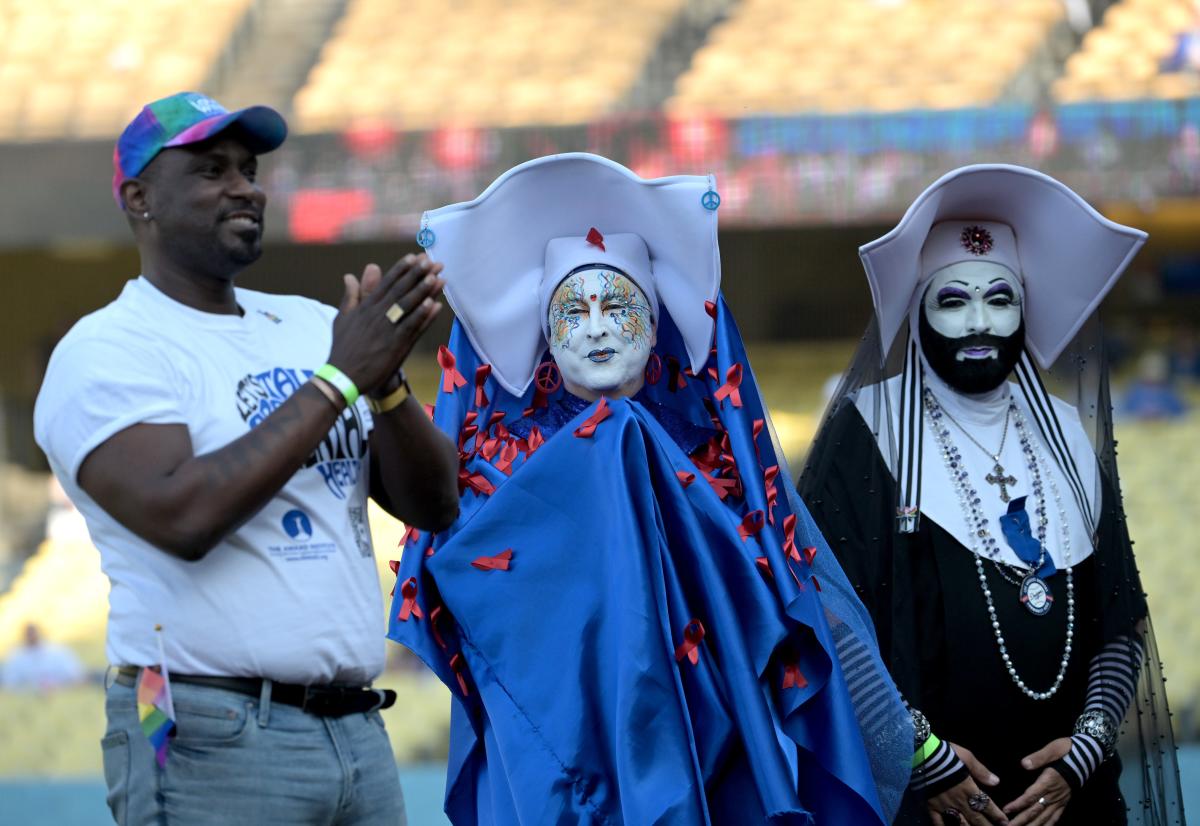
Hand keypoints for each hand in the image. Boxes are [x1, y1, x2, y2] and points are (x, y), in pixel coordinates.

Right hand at [328, 254, 444, 394]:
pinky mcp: (395, 346)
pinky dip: (422, 316)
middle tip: (431, 260)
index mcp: (365, 307)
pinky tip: (434, 304)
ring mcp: (387, 330)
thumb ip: (350, 296)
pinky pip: (412, 327)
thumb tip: (349, 275)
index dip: (401, 269)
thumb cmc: (343, 348)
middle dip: (416, 274)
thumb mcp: (342, 318)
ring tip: (436, 276)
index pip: (386, 283)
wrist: (342, 377)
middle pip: (400, 290)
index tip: (413, 256)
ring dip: (423, 290)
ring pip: (407, 306)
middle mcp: (377, 315)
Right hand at [926, 743, 1008, 824]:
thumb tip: (997, 782)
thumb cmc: (946, 754)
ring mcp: (944, 805)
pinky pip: (938, 821)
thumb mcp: (967, 757)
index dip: (997, 815)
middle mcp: (959, 801)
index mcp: (968, 789)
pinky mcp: (931, 806)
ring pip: (960, 823)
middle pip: (976, 818)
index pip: (986, 805)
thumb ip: (981, 771)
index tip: (1005, 822)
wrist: (922, 754)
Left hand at [1003, 739, 1071, 825]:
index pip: (1031, 796)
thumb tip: (1024, 764)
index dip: (1018, 805)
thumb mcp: (1053, 749)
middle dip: (1022, 820)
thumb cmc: (1067, 750)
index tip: (1006, 810)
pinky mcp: (1064, 802)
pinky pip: (1056, 817)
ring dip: (1033, 825)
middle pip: (1036, 810)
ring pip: (1045, 817)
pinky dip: (1048, 825)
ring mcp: (1060, 800)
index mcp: (1049, 781)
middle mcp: (1054, 794)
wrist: (1087, 755)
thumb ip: (1039, 757)